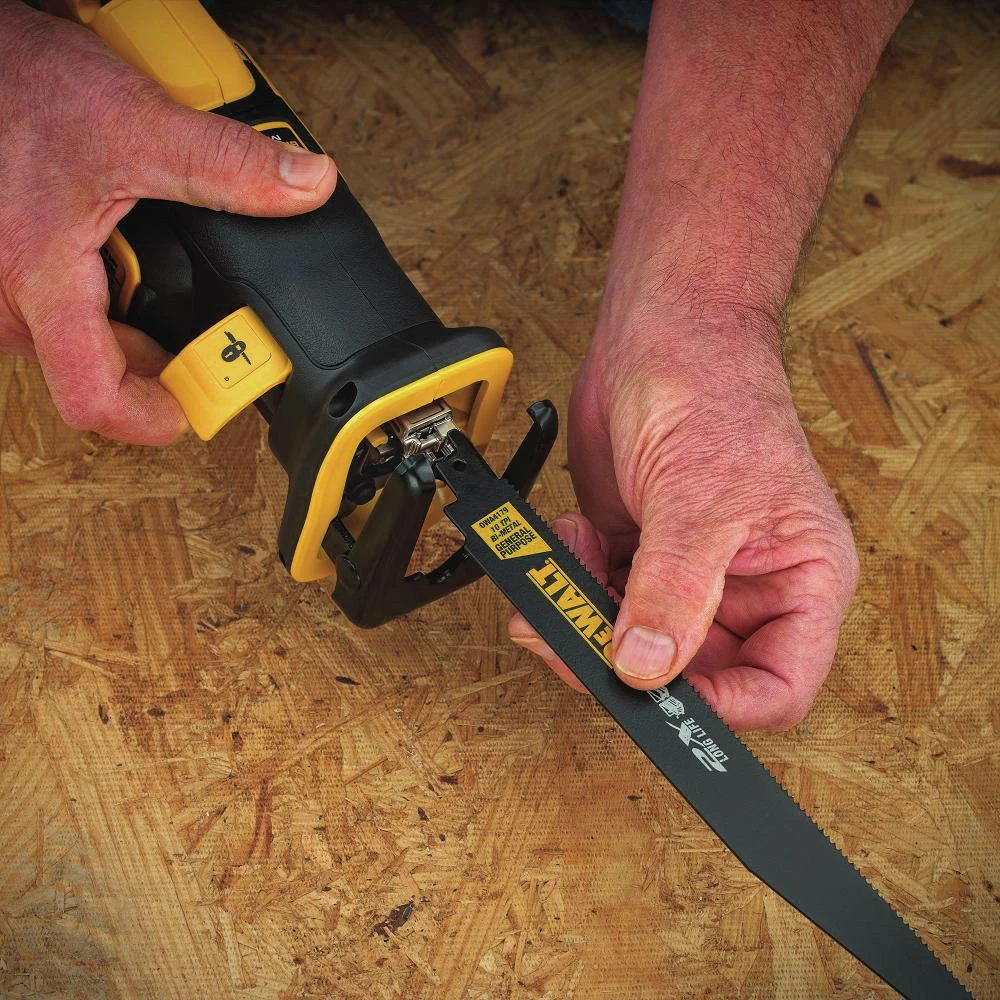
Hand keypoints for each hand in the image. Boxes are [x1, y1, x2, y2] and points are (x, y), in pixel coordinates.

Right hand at [0, 3, 335, 443]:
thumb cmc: (19, 85)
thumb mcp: (136, 123)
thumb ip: (226, 162)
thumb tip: (303, 185)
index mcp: (39, 282)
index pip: (95, 400)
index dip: (154, 418)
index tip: (200, 403)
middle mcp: (9, 300)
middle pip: (98, 375)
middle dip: (158, 360)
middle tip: (204, 332)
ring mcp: (3, 289)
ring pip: (81, 346)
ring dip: (132, 326)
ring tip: (163, 279)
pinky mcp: (10, 273)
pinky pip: (63, 315)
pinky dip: (104, 302)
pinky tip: (126, 259)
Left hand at [509, 308, 858, 731]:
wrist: (661, 334)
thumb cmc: (716, 393)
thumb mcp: (702, 501)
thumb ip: (673, 592)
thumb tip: (645, 667)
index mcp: (801, 580)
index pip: (777, 687)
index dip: (721, 708)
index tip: (655, 697)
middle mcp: (748, 586)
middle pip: (692, 673)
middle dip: (628, 661)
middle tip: (574, 638)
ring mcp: (688, 573)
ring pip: (636, 642)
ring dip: (589, 618)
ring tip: (569, 569)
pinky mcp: (640, 553)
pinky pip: (601, 599)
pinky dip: (575, 581)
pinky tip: (574, 538)